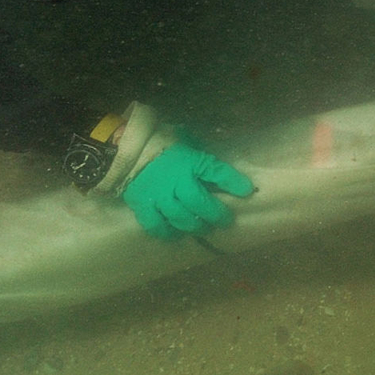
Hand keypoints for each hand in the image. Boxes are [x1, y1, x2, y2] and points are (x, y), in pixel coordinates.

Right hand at [122, 144, 253, 238]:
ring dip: (195, 226)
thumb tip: (214, 164)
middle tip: (225, 220)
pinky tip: (176, 235)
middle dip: (216, 213)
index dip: (234, 182)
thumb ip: (198, 151)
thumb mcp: (184, 139)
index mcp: (188, 161)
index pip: (217, 171)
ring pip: (181, 218)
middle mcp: (175, 182)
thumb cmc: (160, 143)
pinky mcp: (142, 207)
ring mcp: (158, 197)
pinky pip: (157, 226)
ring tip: (203, 228)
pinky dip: (168, 233)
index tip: (248, 191)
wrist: (126, 152)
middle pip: (200, 203)